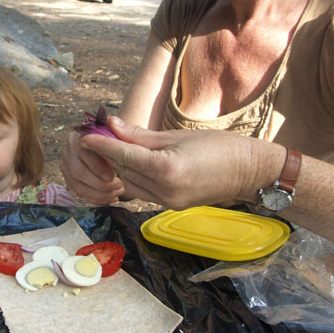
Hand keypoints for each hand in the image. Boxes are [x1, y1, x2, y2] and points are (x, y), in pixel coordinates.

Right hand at [59, 130, 125, 203]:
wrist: (120, 148)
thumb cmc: (126, 141)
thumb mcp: (130, 136)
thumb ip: (125, 130)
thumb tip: (113, 121)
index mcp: (81, 133)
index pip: (81, 148)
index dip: (96, 164)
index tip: (112, 175)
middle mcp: (70, 147)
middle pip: (77, 171)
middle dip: (99, 183)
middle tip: (119, 187)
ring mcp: (68, 163)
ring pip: (77, 185)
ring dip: (99, 193)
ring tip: (117, 193)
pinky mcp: (71, 177)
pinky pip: (79, 192)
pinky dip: (96, 198)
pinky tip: (111, 197)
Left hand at [80, 117, 273, 209]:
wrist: (248, 172)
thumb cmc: (218, 147)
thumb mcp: (177, 136)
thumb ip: (141, 136)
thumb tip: (112, 126)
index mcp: (167, 169)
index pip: (123, 156)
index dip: (102, 146)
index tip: (85, 136)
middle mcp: (164, 191)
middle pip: (123, 172)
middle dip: (109, 155)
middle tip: (99, 137)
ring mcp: (167, 202)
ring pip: (130, 184)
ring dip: (121, 168)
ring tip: (114, 149)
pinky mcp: (171, 206)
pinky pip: (143, 192)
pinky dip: (134, 178)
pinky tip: (133, 164)